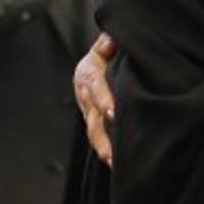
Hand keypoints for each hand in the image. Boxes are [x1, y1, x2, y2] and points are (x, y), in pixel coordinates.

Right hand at [74, 33, 117, 164]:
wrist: (102, 57)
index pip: (95, 87)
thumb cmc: (111, 48)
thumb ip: (110, 42)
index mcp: (87, 73)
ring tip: (114, 164)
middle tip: (113, 153)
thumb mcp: (108, 42)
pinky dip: (107, 150)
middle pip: (92, 117)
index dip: (103, 99)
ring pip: (93, 132)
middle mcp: (85, 95)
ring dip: (103, 148)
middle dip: (102, 137)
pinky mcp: (95, 121)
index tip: (113, 112)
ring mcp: (88, 110)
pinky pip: (100, 137)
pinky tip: (118, 164)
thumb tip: (113, 39)